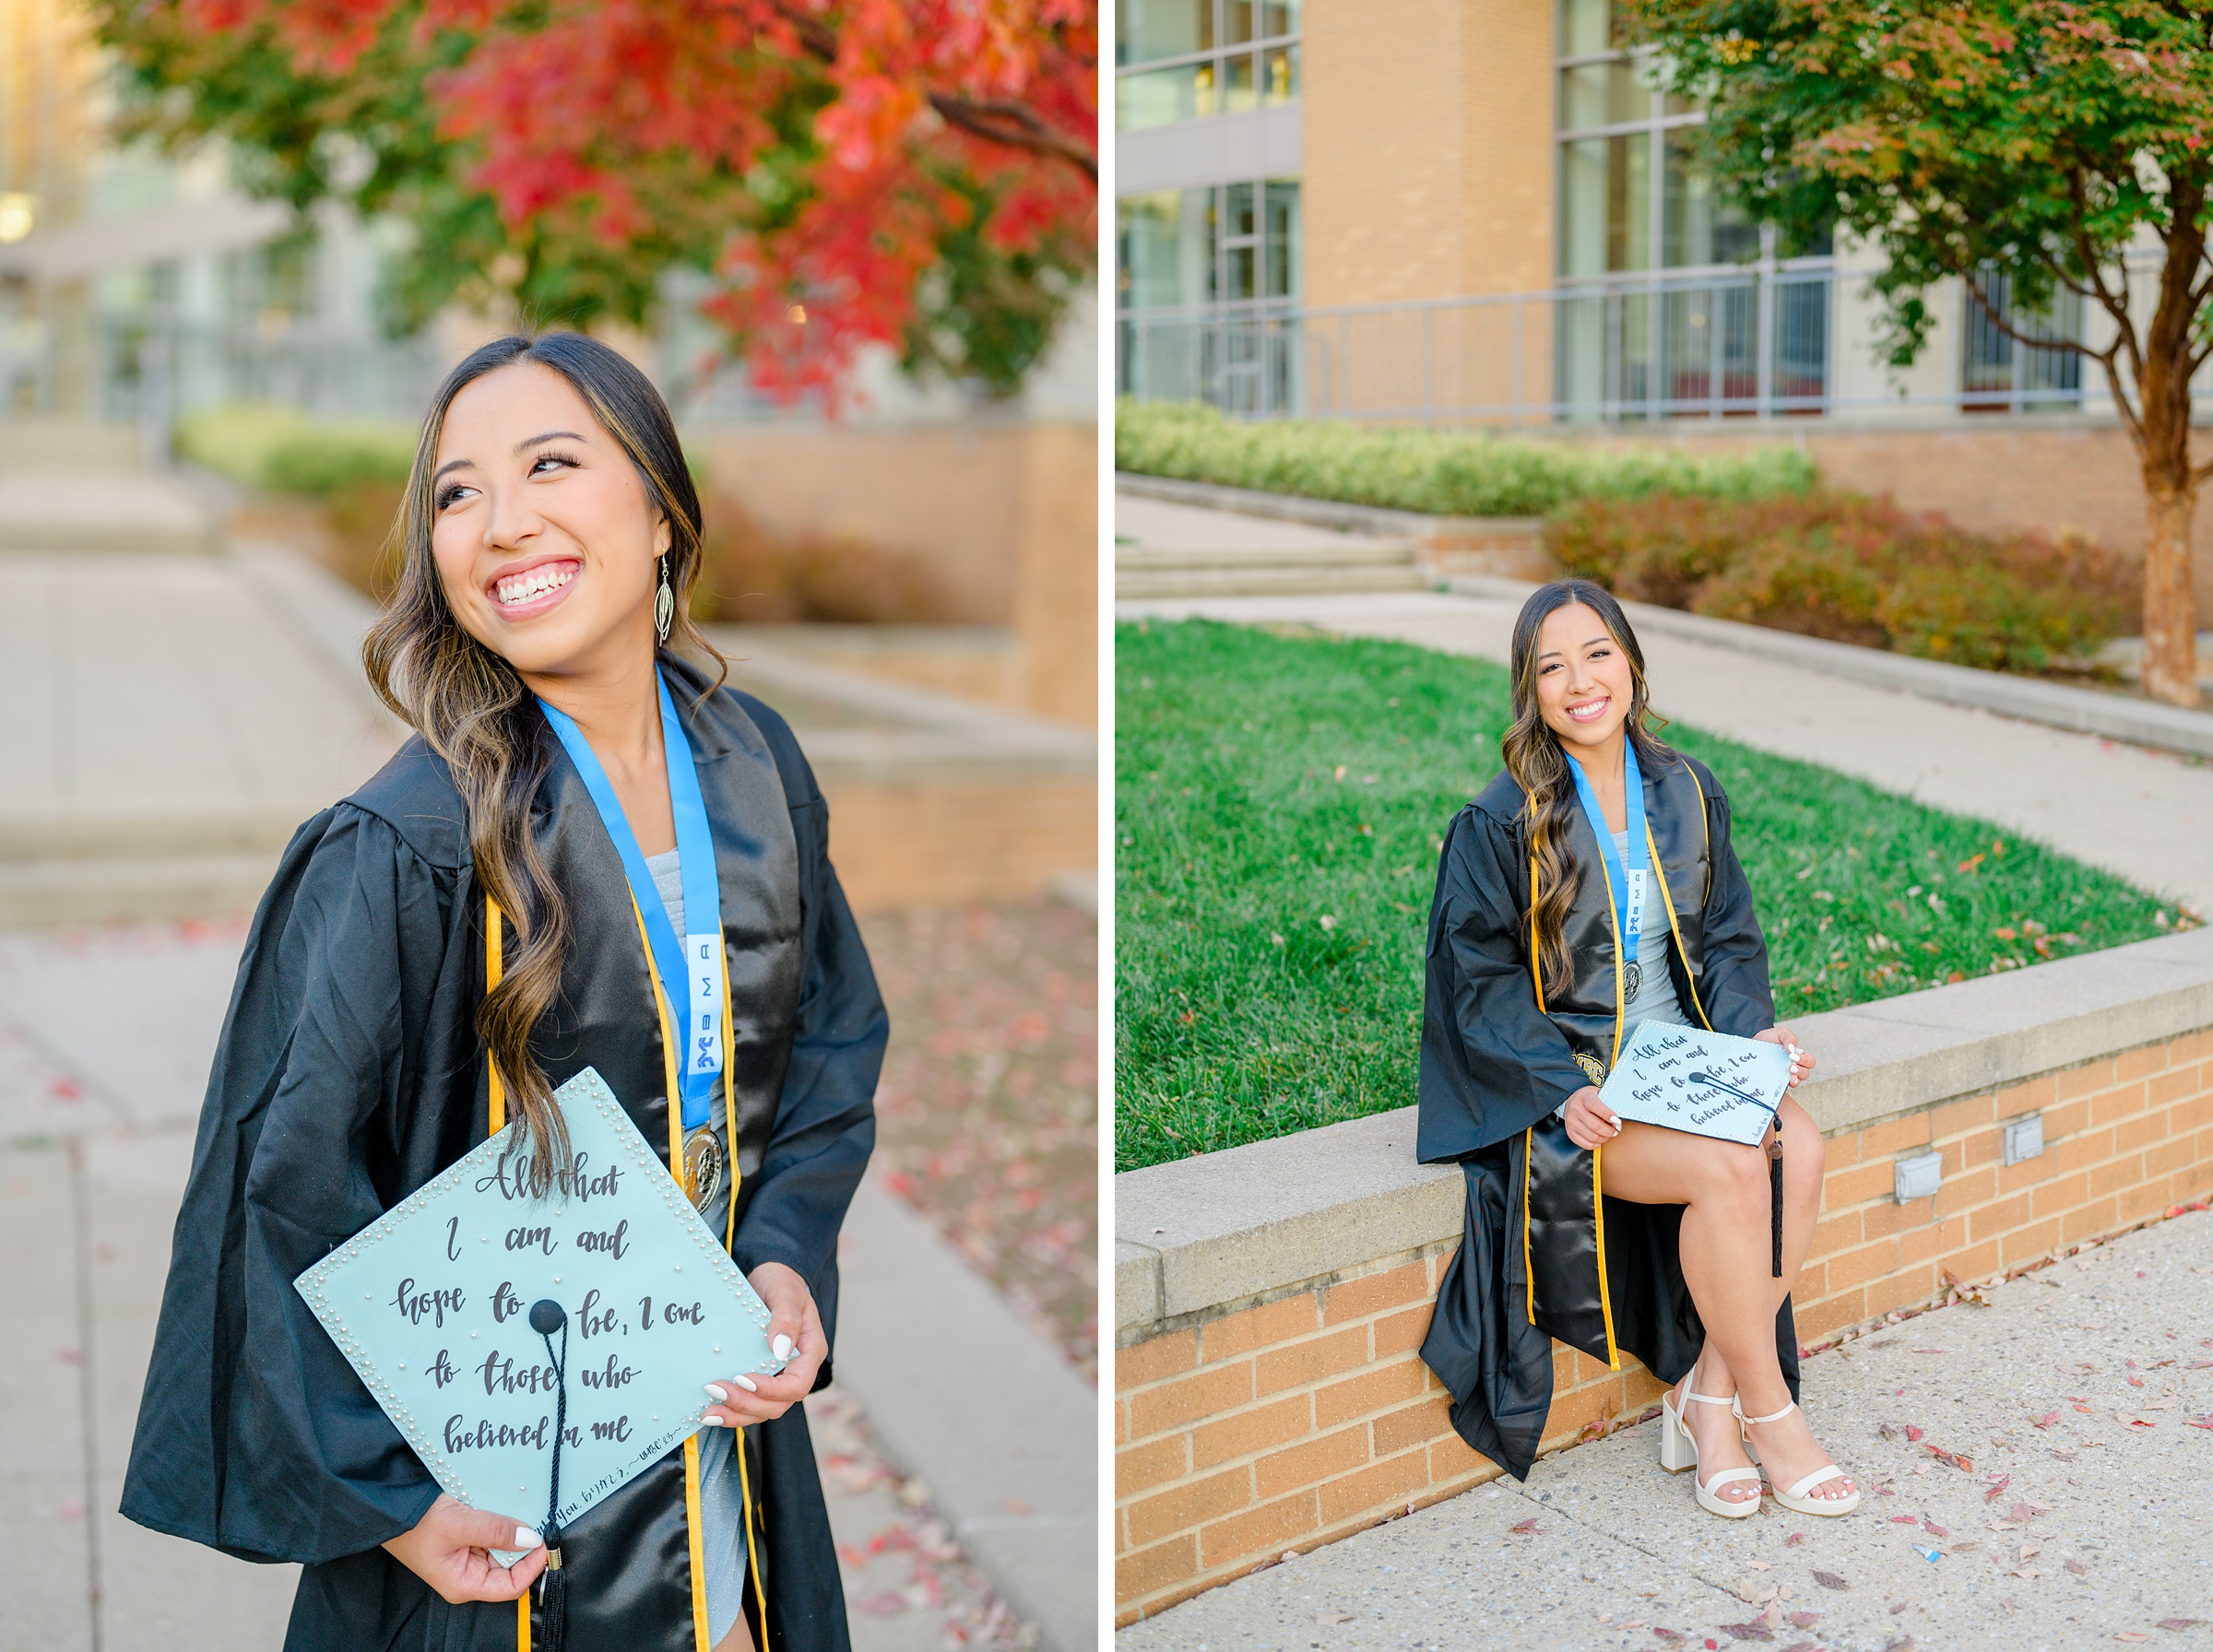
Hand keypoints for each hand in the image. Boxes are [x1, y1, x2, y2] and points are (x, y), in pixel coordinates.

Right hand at [381, 1493, 545, 1603]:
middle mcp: (468, 1574)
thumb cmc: (417, 1524)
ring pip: (503, 1547)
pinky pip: (493, 1533)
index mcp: (465, 1584)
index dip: (532, 1567)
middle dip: (523, 1544)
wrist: (393, 1504)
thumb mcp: (462, 1525)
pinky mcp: (466, 1538)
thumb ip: (498, 1532)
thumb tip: (530, 1538)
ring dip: (511, 1530)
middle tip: (534, 1520)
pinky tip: (501, 1508)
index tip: (544, 1542)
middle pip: (511, 1565)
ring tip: (514, 1510)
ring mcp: (467, 1556)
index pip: (511, 1587)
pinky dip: (501, 1521)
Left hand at [701, 1261, 826, 1428]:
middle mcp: (796, 1369)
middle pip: (778, 1403)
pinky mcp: (760, 1378)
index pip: (797, 1384)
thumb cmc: (781, 1281)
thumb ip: (785, 1319)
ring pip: (763, 1409)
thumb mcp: (785, 1293)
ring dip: (737, 1414)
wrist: (768, 1277)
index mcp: (809, 1351)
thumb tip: (779, 1349)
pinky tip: (711, 1410)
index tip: (745, 1380)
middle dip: (747, 1404)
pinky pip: (751, 1403)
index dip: (772, 1390)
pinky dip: (732, 1410)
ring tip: (709, 1410)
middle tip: (717, 1391)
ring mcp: (778, 1376)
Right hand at [1562, 1085, 1620, 1150]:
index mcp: (1584, 1097)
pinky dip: (1596, 1144)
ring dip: (1604, 1138)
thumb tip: (1620, 1117)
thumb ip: (1609, 1103)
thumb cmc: (1589, 1099)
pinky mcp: (1570, 1132)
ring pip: (1592, 1136)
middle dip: (1609, 1130)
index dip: (1607, 1114)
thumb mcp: (1599, 1094)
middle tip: (1615, 1129)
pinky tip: (1600, 1139)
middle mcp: (1575, 1109)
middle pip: (1595, 1125)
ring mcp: (1571, 1122)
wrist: (1573, 1102)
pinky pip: (1586, 1144)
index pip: (1594, 1106)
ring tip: (1608, 1134)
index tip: (1617, 1121)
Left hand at [1754, 1026, 1814, 1087]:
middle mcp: (1794, 1066)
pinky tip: (1779, 1083)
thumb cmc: (1770, 1037)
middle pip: (1805, 1074)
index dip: (1805, 1060)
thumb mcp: (1781, 1033)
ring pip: (1796, 1082)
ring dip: (1795, 1081)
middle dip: (1801, 1072)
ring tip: (1790, 1078)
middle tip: (1791, 1067)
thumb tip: (1792, 1049)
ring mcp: (1784, 1074)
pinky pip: (1781, 1086)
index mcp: (1798, 1056)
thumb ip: (1789, 1038)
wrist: (1754, 1041)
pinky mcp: (1774, 1079)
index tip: (1793, 1056)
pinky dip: (1782, 1087)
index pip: (1809, 1061)